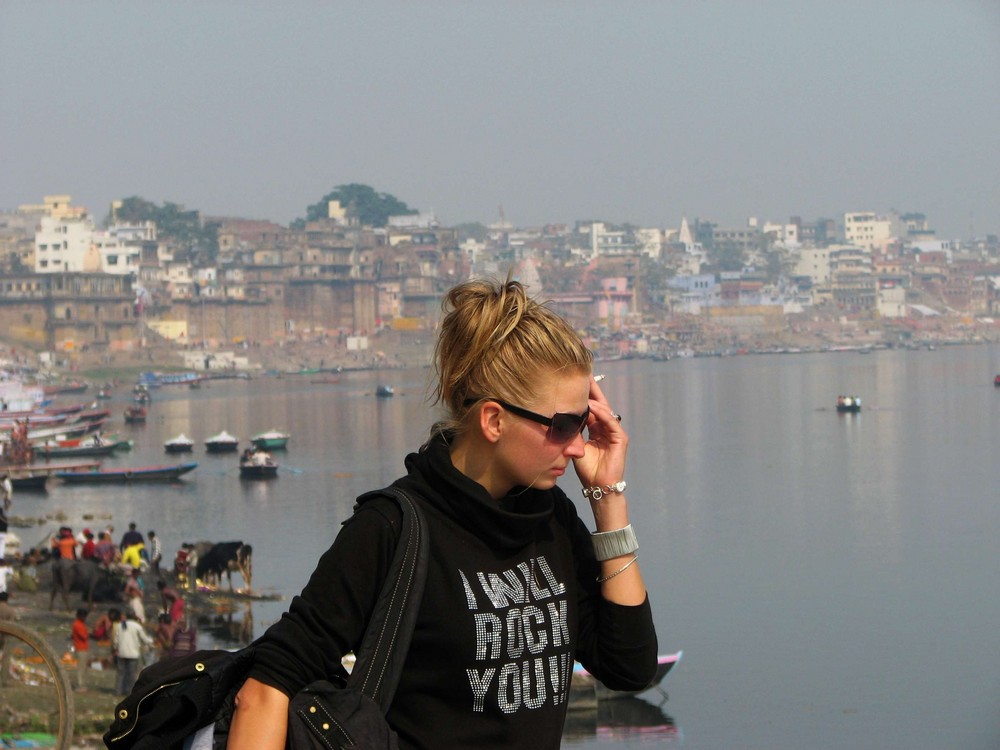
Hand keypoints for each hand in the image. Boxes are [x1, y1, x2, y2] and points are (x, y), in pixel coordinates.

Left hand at [572, 374, 627, 489]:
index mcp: (595, 429)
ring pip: (604, 410)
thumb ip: (572, 431)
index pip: (589, 408)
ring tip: (585, 384)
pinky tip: (591, 405)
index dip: (582, 396)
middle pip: (599, 404)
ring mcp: (614, 432)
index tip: (572, 381)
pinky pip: (610, 421)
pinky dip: (601, 413)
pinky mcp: (620, 438)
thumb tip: (560, 417)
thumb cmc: (587, 469)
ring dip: (594, 397)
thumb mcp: (576, 446)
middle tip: (582, 373)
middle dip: (591, 390)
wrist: (598, 486)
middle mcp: (605, 428)